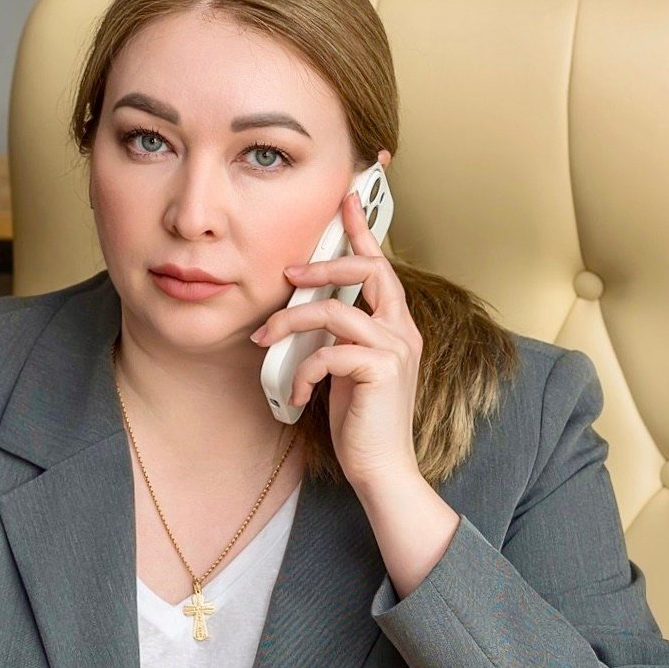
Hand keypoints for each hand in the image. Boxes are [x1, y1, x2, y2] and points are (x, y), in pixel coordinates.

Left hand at [250, 152, 424, 495]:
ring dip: (292, 321)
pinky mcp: (383, 372)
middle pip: (369, 270)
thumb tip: (301, 316)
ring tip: (266, 339)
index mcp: (396, 326)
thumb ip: (335, 339)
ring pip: (335, 311)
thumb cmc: (361, 424)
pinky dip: (303, 370)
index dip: (364, 229)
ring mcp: (397, 350)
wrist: (382, 471)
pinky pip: (330, 352)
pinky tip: (296, 394)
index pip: (381, 265)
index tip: (347, 197)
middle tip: (288, 273)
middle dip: (324, 264)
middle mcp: (402, 331)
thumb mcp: (344, 371)